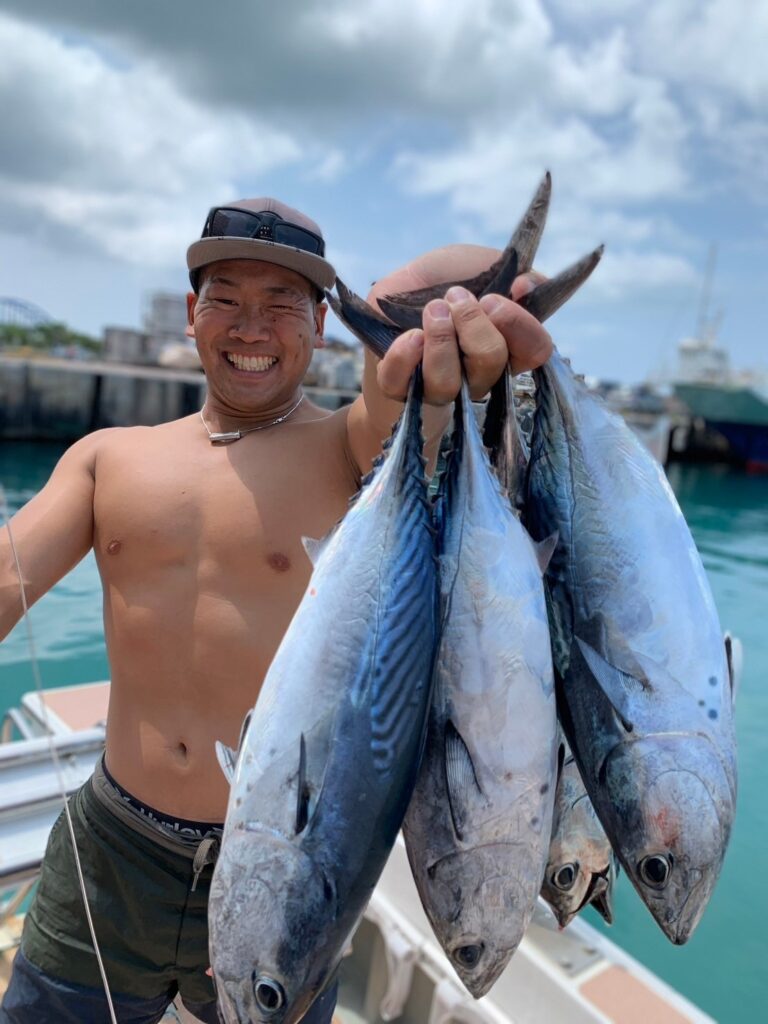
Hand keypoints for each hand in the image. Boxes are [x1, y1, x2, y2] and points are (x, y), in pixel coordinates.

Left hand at [368, 245, 550, 402]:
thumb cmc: (434, 290)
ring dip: (440, 339)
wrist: (379, 316)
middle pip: (493, 361)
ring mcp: (438, 389)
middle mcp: (476, 375)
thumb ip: (503, 269)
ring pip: (448, 382)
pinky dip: (404, 356)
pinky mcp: (398, 391)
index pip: (534, 349)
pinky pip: (400, 384)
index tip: (494, 299)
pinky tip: (409, 337)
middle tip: (455, 296)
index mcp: (503, 347)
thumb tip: (526, 285)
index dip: (520, 325)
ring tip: (432, 310)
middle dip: (473, 323)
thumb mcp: (467, 265)